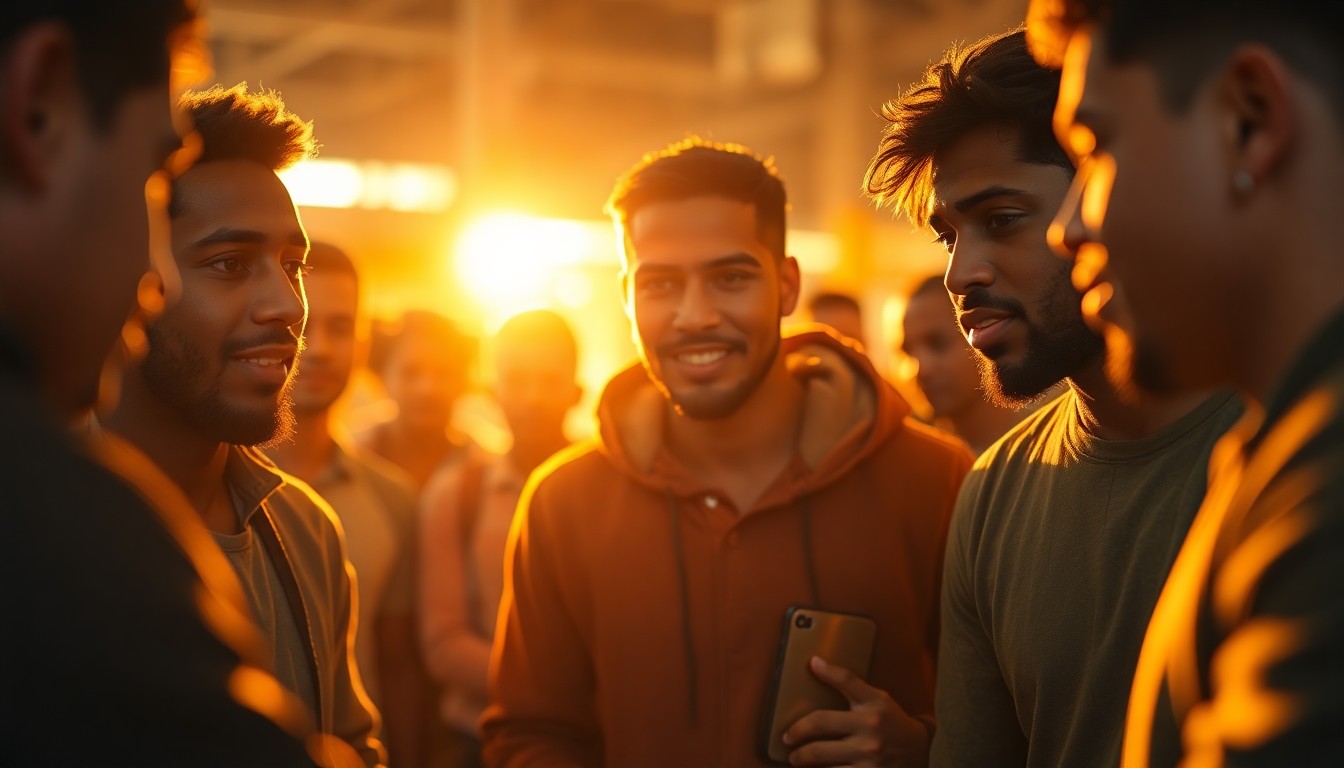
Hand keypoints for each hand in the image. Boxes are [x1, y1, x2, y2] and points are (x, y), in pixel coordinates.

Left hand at [781, 656, 929, 766]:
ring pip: (820, 755)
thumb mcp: (878, 699)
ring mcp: (869, 757)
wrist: (918, 753)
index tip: (812, 665)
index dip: (827, 671)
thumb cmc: (892, 723)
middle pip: (820, 722)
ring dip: (802, 758)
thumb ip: (849, 683)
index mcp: (875, 705)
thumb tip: (816, 663)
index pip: (847, 680)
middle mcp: (871, 729)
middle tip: (788, 738)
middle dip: (797, 731)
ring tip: (796, 758)